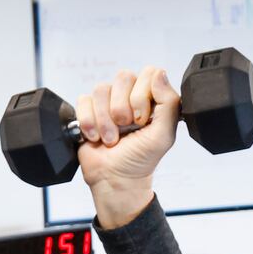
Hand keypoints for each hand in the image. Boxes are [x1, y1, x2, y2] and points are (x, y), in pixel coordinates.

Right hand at [75, 66, 179, 227]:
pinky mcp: (88, 110)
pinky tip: (95, 137)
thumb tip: (159, 74)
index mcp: (151, 99)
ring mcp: (108, 103)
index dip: (142, 95)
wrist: (115, 180)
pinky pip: (84, 101)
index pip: (148, 73)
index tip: (142, 120)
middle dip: (122, 108)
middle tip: (126, 129)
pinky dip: (89, 122)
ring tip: (111, 139)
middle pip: (123, 77)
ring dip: (105, 120)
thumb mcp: (163, 136)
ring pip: (101, 89)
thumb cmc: (140, 160)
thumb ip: (168, 103)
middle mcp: (130, 97)